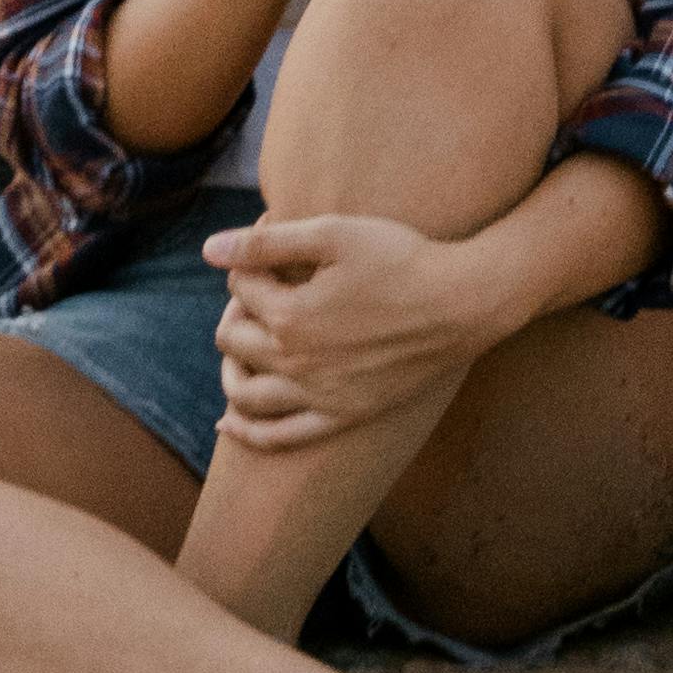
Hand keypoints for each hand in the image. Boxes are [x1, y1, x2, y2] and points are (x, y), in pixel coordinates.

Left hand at [204, 208, 513, 450]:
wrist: (463, 305)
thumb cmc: (402, 260)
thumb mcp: (335, 234)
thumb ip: (267, 243)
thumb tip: (209, 249)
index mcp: (289, 316)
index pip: (240, 287)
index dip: (251, 261)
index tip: (273, 245)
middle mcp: (295, 363)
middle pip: (232, 339)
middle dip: (237, 308)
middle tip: (264, 288)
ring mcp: (317, 396)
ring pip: (244, 394)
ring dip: (231, 368)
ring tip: (242, 345)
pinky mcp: (341, 416)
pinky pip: (279, 437)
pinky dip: (247, 432)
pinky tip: (228, 424)